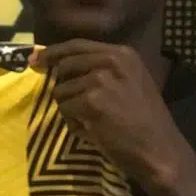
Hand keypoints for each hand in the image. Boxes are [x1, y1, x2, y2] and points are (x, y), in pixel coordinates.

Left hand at [35, 39, 195, 195]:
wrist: (159, 149)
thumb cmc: (145, 122)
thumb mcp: (130, 83)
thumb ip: (101, 71)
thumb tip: (59, 67)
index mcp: (122, 53)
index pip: (77, 45)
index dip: (53, 52)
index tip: (36, 59)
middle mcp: (111, 60)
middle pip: (65, 66)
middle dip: (63, 86)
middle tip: (73, 105)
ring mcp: (100, 80)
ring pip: (62, 92)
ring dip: (71, 110)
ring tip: (94, 123)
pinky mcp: (91, 102)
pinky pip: (65, 111)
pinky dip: (74, 125)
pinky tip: (94, 132)